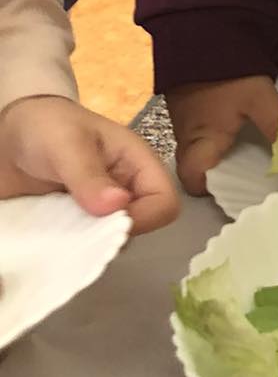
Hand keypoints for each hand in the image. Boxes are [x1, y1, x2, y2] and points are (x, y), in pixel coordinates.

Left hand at [0, 96, 178, 234]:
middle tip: (74, 227)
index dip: (143, 218)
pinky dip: (68, 250)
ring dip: (86, 246)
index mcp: (137, 165)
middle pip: (141, 228)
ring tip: (56, 231)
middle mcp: (125, 191)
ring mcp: (100, 212)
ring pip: (110, 243)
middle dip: (110, 235)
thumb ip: (89, 174)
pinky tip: (48, 238)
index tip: (103, 222)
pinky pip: (83, 248)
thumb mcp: (66, 143)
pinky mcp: (76, 225)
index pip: (164, 202)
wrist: (8, 134)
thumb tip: (117, 205)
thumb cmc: (45, 126)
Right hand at [166, 75, 277, 196]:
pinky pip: (201, 136)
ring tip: (252, 160)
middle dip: (221, 177)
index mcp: (200, 142)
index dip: (213, 190)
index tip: (240, 188)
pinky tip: (240, 135)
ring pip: (199, 153)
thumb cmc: (228, 72)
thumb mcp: (259, 99)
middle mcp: (186, 138)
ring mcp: (185, 123)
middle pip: (197, 170)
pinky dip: (218, 141)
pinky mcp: (189, 109)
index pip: (194, 182)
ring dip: (221, 158)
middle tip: (252, 177)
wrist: (204, 33)